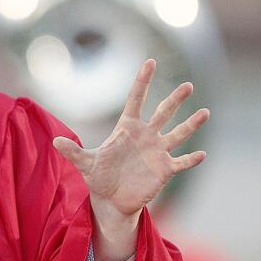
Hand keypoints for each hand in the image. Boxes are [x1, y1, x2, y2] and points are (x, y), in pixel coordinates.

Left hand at [52, 58, 208, 259]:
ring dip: (192, 124)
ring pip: (179, 134)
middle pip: (164, 112)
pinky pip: (182, 162)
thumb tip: (54, 141)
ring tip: (205, 112)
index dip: (142, 81)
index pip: (136, 99)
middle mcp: (147, 135)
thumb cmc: (99, 177)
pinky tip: (202, 154)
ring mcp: (158, 151)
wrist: (112, 199)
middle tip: (188, 85)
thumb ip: (74, 152)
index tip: (150, 61)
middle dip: (176, 99)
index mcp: (128, 128)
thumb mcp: (86, 163)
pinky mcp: (165, 170)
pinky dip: (191, 159)